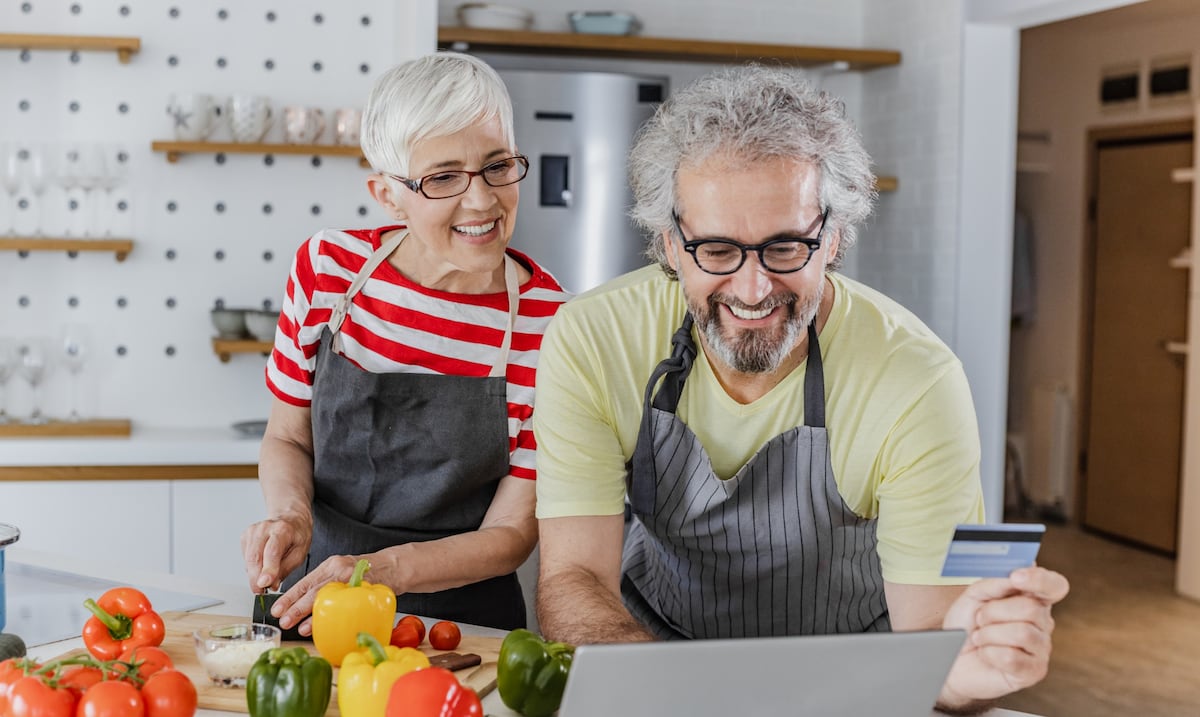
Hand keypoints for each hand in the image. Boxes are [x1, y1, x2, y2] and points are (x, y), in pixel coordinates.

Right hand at [240, 514, 311, 593]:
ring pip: (247, 559)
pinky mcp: (245, 536)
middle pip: (255, 557)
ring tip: (265, 580)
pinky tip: (262, 565)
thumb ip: (285, 569)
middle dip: (256, 578)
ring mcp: (253, 531)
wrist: (290, 519)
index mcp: (283, 529)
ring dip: (253, 575)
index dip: (268, 569)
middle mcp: (265, 528)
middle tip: (261, 591)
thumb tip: (271, 584)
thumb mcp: (300, 554)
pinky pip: (245, 558)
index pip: (272, 551)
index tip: (264, 584)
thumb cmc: (296, 536)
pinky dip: (252, 567)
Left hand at [266, 554, 362, 635]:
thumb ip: (327, 584)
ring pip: (327, 596)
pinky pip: (347, 604)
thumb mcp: (343, 573)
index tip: (276, 609)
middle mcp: (339, 569)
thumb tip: (303, 607)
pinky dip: (334, 617)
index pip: (305, 581)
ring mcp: (353, 578)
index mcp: (330, 565)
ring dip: (311, 614)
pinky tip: (325, 626)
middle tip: (283, 620)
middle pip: (313, 589)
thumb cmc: (367, 573)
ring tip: (299, 627)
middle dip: (295, 607)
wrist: (395, 565)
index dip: (289, 596)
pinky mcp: (365, 588)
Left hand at [939, 567, 1069, 705]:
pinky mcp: (1033, 672)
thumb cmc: (966, 623)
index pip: (1054, 586)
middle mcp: (1043, 623)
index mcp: (1033, 599)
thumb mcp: (975, 595)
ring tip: (979, 637)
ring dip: (989, 634)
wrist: (950, 655)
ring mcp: (1041, 648)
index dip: (1039, 580)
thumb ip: (996, 582)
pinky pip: (1012, 658)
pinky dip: (989, 653)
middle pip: (1031, 608)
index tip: (1015, 577)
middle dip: (995, 611)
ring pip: (1022, 633)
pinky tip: (985, 653)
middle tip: (979, 618)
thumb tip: (1014, 576)